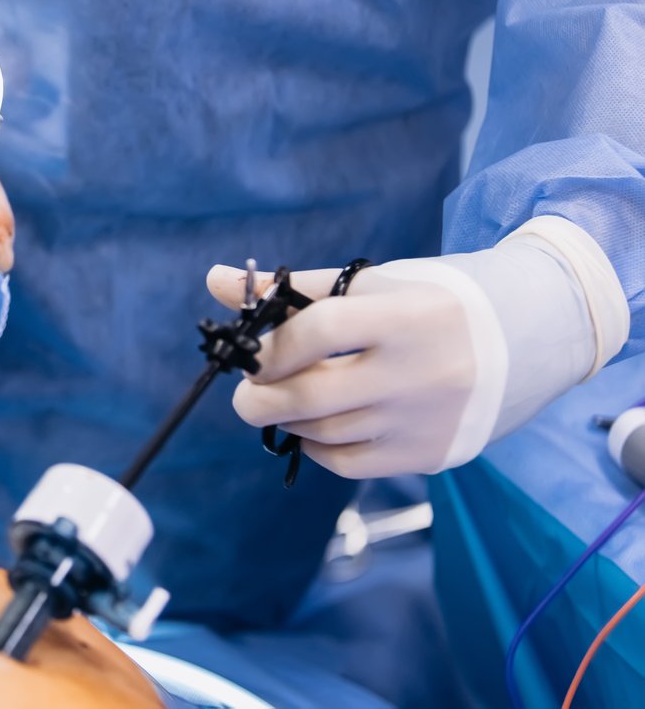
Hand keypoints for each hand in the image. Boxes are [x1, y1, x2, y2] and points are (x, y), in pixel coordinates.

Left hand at [207, 216, 626, 477]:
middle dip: (258, 399)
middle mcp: (420, 372)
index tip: (253, 354)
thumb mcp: (374, 283)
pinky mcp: (431, 456)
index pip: (316, 332)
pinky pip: (349, 464)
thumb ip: (294, 289)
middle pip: (310, 396)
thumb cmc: (433, 303)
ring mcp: (426, 420)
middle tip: (246, 394)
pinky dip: (318, 447)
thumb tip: (213, 281)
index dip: (271, 347)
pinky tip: (318, 426)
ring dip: (289, 420)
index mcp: (405, 316)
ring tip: (286, 401)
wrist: (530, 339)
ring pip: (324, 433)